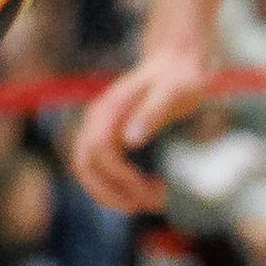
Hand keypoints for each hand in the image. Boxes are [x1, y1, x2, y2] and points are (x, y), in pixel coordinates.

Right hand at [71, 46, 210, 211]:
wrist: (175, 61)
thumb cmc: (180, 78)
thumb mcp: (175, 93)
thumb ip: (152, 114)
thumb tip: (130, 140)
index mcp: (109, 109)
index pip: (100, 152)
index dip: (122, 177)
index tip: (154, 190)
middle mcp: (96, 118)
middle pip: (85, 166)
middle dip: (115, 192)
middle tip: (154, 203)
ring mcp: (97, 126)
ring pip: (86, 169)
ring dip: (112, 193)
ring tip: (149, 202)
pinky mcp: (105, 134)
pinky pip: (96, 167)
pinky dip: (113, 186)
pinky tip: (142, 189)